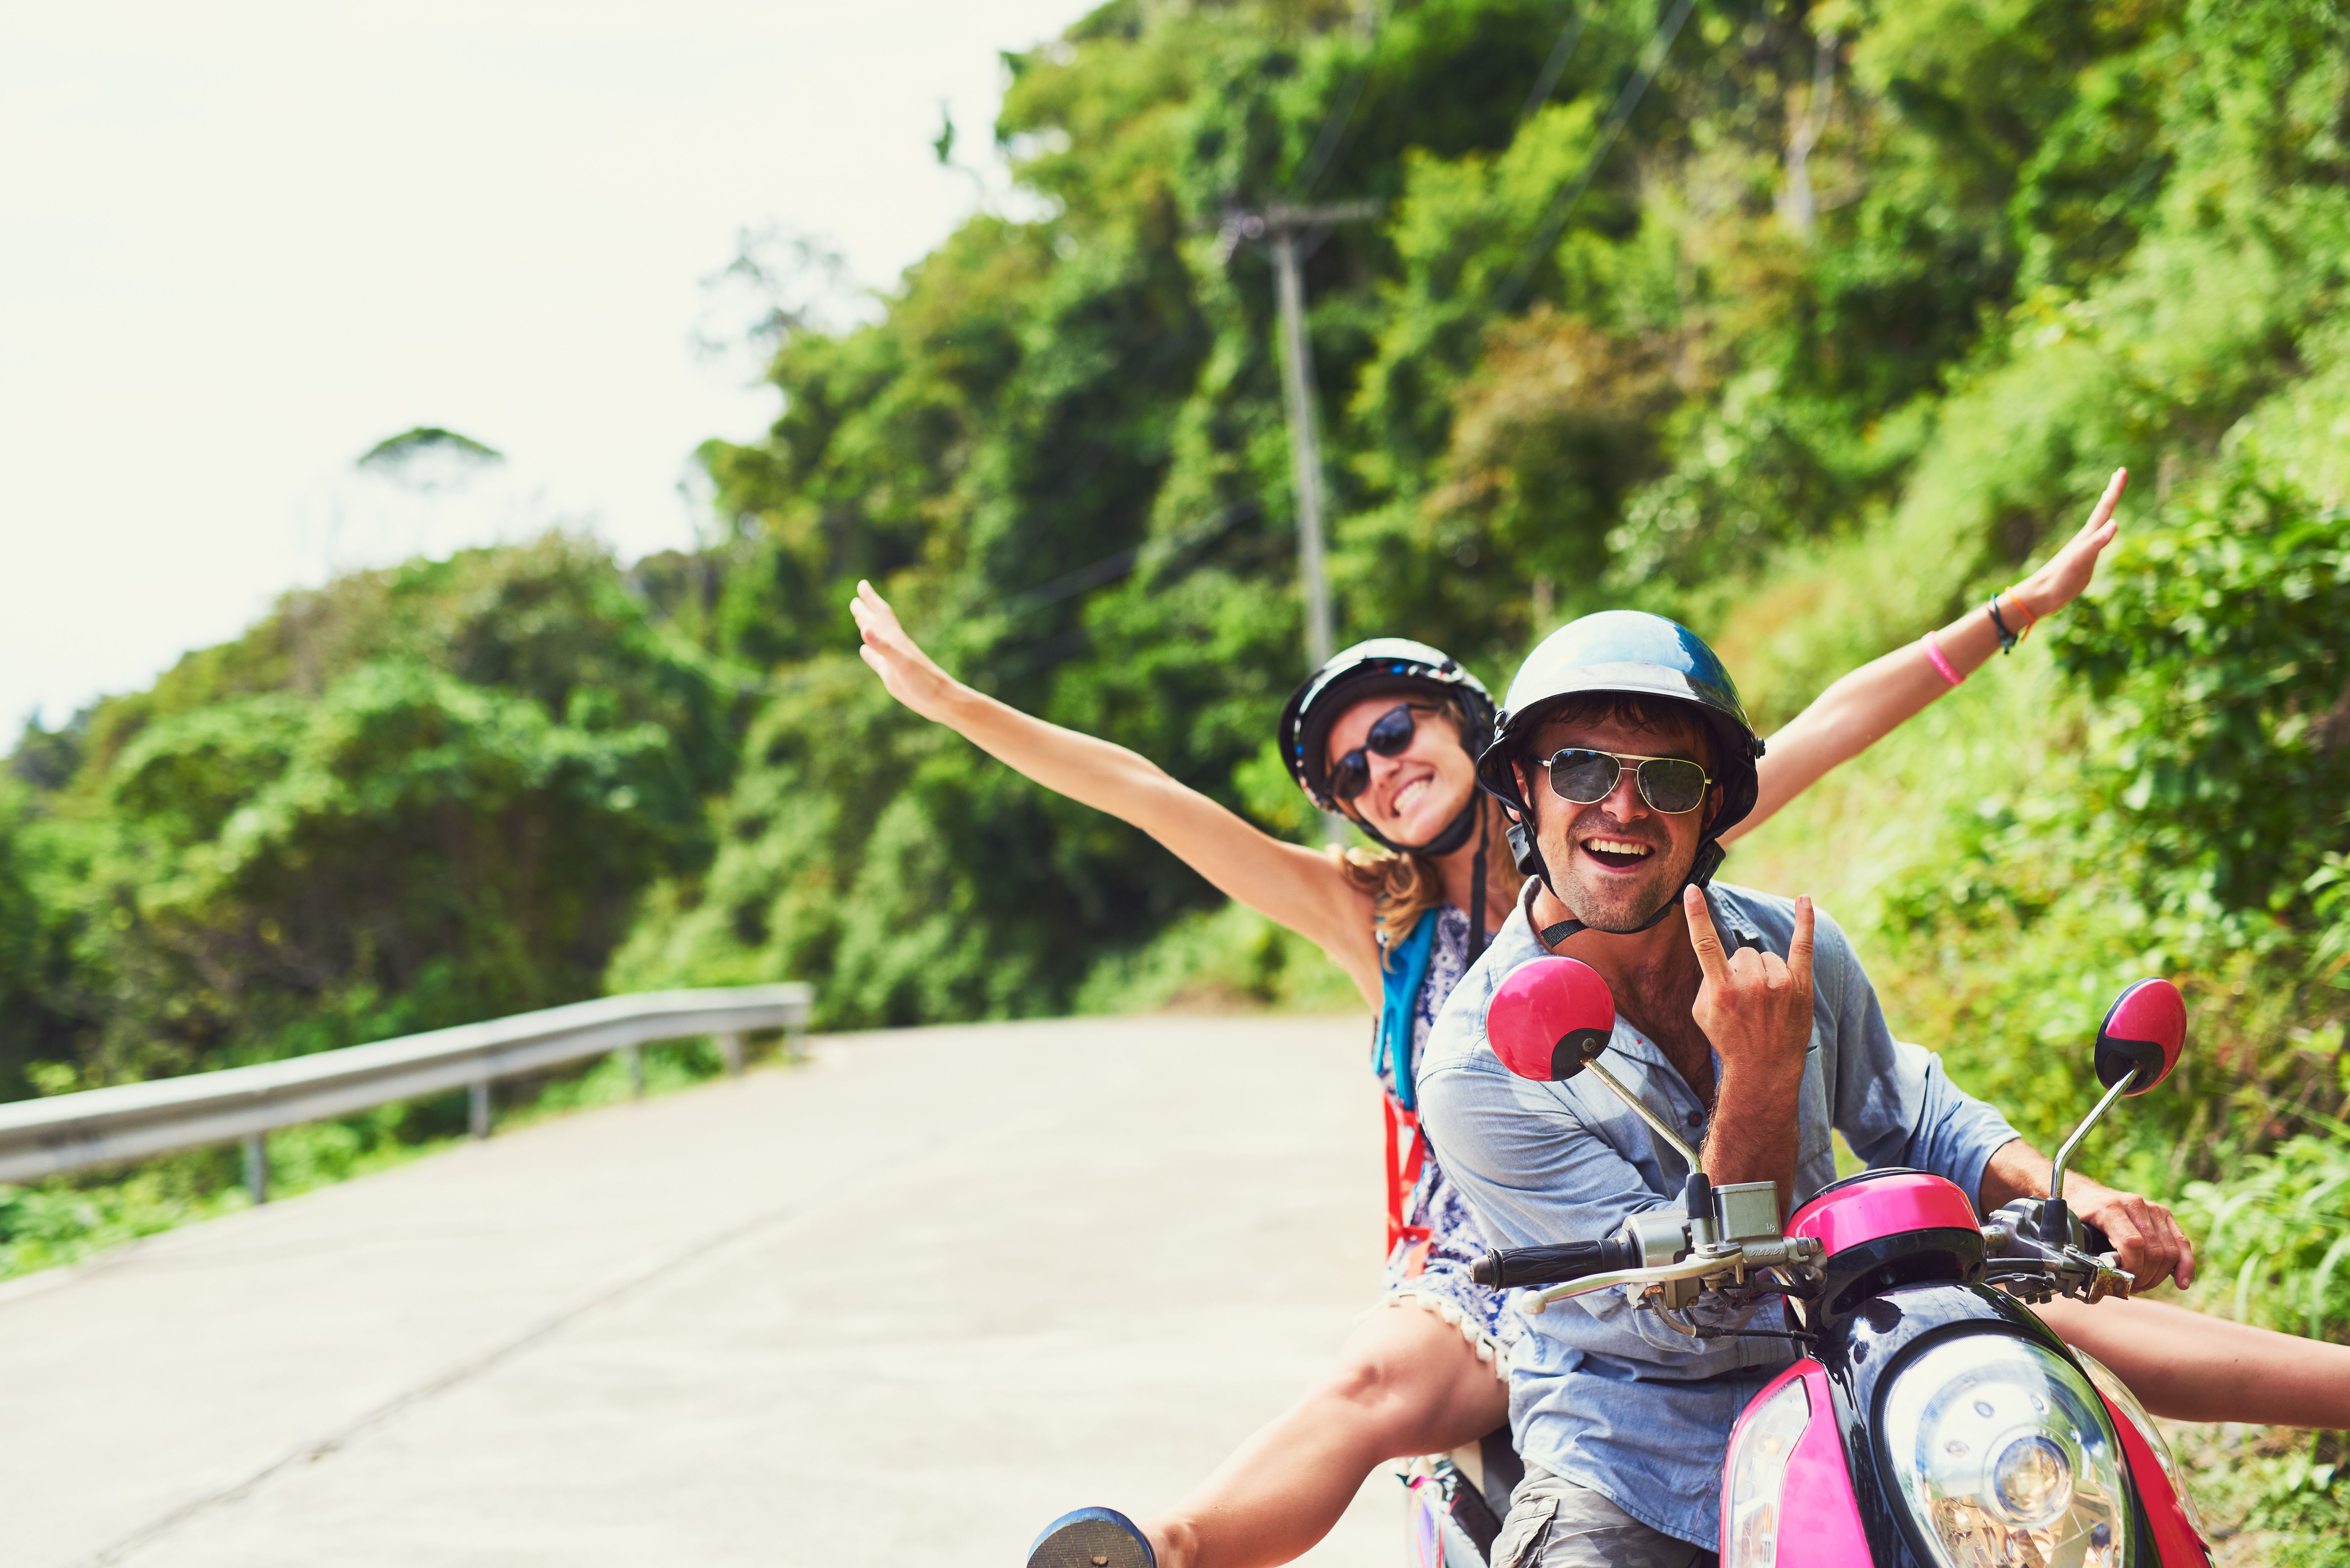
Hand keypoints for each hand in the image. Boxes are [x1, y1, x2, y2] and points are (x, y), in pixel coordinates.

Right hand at [849, 580, 961, 722]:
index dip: (871, 599)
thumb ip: (883, 648)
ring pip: (877, 638)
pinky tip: (864, 650)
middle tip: (858, 595)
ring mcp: (893, 660)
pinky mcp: (893, 674)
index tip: (862, 584)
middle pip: (878, 622)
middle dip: (867, 609)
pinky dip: (869, 652)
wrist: (941, 701)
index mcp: (896, 641)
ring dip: (867, 627)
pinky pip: (877, 659)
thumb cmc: (924, 683)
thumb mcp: (902, 664)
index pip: (881, 614)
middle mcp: (895, 647)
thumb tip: (865, 629)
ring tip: (860, 618)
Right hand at [1686, 888, 1815, 1075]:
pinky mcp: (1800, 985)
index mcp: (1721, 990)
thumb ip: (1707, 981)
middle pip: (1742, 954)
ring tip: (1765, 1002)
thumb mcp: (1702, 1014)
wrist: (1765, 1069)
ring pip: (1765, 956)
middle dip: (1740, 971)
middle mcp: (1751, 984)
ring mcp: (1779, 984)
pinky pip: (1802, 945)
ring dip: (1763, 972)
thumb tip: (1719, 959)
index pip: (1705, 943)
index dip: (1696, 915)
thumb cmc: (1729, 1039)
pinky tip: (1804, 899)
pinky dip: (1804, 921)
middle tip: (1745, 1000)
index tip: (1692, 890)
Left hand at [2012, 467, 2125, 617]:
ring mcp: (2083, 549)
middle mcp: (2085, 539)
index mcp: (2087, 537)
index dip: (2114, 490)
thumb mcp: (2081, 560)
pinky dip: (2101, 531)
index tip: (2122, 470)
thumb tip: (2115, 522)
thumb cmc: (2059, 579)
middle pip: (2102, 511)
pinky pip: (2095, 540)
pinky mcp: (2082, 561)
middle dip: (2112, 493)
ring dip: (2106, 508)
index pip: (2105, 508)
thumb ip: (2096, 542)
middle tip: (2119, 474)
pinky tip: (2100, 532)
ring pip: (2098, 524)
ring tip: (2109, 497)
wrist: (2040, 596)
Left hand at [2068, 1174, 2195, 1290]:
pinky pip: (2181, 1242)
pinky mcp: (2164, 1213)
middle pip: (2154, 1251)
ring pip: (2170, 1250)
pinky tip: (2182, 1282)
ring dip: (2160, 1275)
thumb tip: (2095, 1280)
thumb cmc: (2079, 1215)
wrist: (2085, 1193)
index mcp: (2110, 1208)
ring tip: (2145, 1284)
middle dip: (2146, 1276)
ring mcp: (2152, 1208)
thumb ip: (2081, 1251)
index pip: (2133, 1244)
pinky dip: (2185, 1264)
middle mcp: (2134, 1205)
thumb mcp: (2072, 1230)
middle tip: (2133, 1287)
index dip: (2132, 1268)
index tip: (2122, 1280)